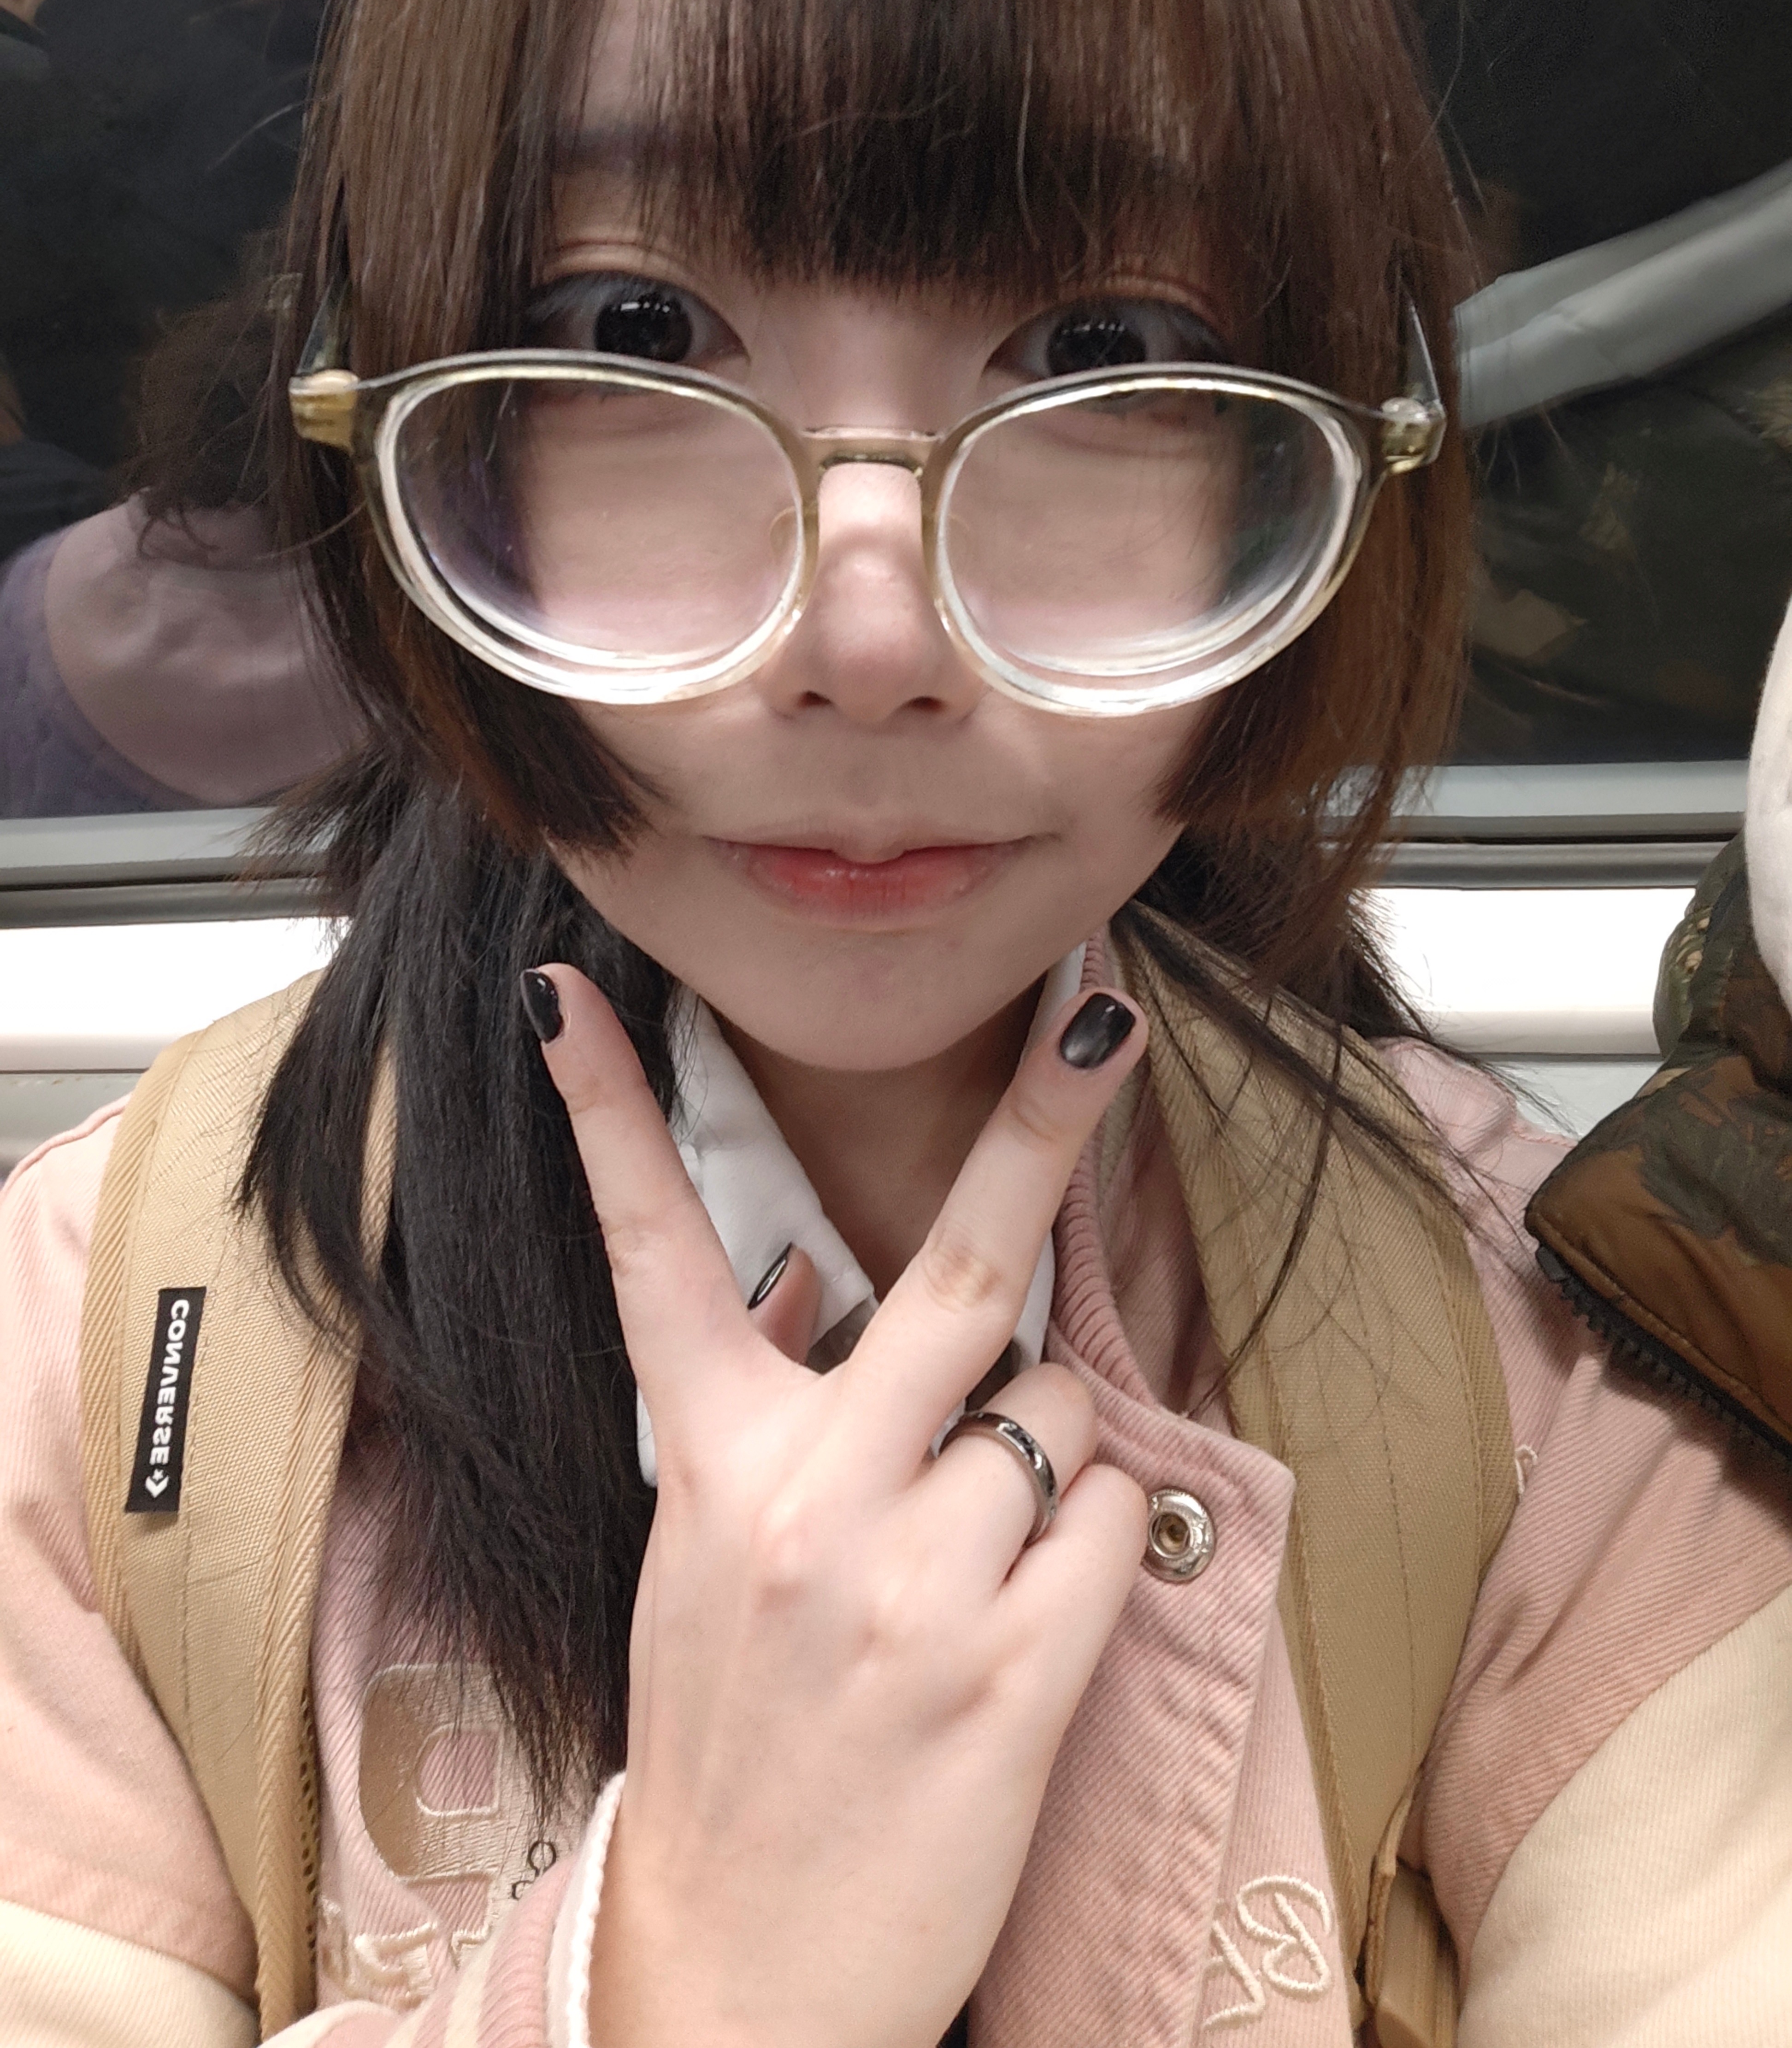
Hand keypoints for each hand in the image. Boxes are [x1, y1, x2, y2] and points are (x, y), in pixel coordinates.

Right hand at [531, 967, 1149, 2047]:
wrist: (744, 1968)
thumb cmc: (733, 1741)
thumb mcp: (698, 1563)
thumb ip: (758, 1416)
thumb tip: (814, 1278)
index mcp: (710, 1468)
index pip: (648, 1255)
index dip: (606, 1114)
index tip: (573, 994)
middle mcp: (808, 1502)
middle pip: (958, 1272)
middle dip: (1041, 1124)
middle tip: (1101, 1013)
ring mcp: (914, 1584)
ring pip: (1055, 1409)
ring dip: (1046, 1441)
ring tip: (982, 1537)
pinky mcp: (1017, 1671)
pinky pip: (1104, 1520)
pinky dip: (1088, 1535)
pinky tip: (1026, 1603)